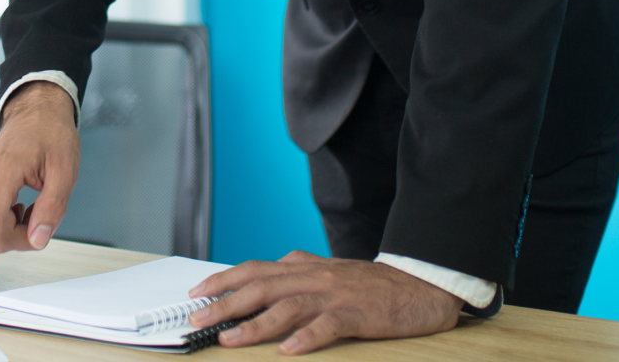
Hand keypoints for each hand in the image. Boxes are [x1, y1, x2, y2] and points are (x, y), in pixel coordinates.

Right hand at [0, 81, 79, 287]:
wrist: (36, 113)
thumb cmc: (51, 135)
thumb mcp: (65, 171)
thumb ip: (52, 208)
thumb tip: (38, 240)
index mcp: (3, 171)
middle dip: (19, 236)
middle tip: (45, 220)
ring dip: (14, 229)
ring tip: (36, 207)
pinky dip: (6, 221)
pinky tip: (23, 206)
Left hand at [188, 251, 463, 354]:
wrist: (421, 285)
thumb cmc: (373, 285)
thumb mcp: (328, 272)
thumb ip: (298, 273)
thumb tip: (264, 275)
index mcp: (305, 268)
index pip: (255, 270)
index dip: (224, 280)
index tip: (197, 292)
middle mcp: (314, 278)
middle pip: (261, 288)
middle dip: (225, 303)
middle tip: (198, 318)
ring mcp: (335, 295)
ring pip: (287, 306)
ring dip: (255, 324)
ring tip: (231, 339)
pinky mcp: (357, 315)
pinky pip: (328, 326)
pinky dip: (307, 337)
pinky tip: (289, 351)